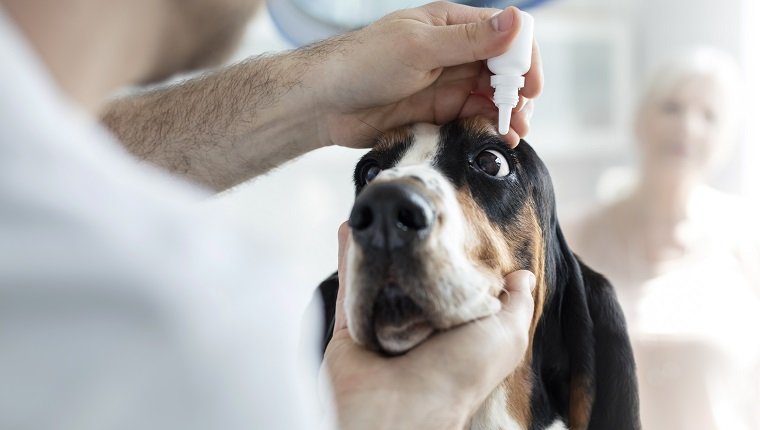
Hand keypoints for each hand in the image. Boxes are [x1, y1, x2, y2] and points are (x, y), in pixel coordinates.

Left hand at [316, 2, 542, 148]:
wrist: (326, 103)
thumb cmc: (364, 64)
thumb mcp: (419, 47)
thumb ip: (469, 40)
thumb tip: (516, 21)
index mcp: (451, 24)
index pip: (504, 34)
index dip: (523, 59)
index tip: (530, 86)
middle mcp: (454, 52)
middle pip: (504, 69)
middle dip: (519, 92)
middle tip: (522, 118)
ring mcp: (447, 83)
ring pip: (492, 97)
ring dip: (508, 114)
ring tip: (514, 134)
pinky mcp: (438, 112)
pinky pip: (473, 118)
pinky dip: (489, 128)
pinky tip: (497, 139)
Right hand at [322, 223, 535, 429]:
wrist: (401, 406)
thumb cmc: (458, 374)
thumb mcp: (505, 337)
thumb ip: (515, 305)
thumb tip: (523, 277)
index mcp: (456, 330)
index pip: (457, 285)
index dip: (458, 255)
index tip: (454, 219)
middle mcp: (418, 326)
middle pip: (414, 277)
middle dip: (413, 245)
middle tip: (412, 209)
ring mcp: (382, 324)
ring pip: (379, 274)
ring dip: (378, 244)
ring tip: (381, 210)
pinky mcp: (351, 325)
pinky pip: (350, 282)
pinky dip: (347, 254)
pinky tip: (350, 227)